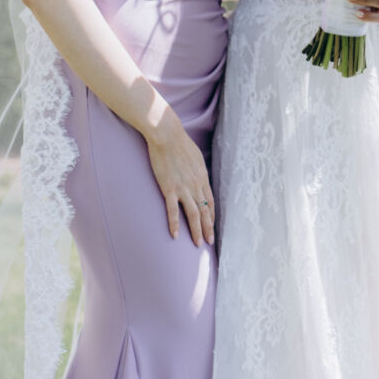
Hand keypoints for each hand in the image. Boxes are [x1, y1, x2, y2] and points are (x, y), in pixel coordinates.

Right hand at [144, 113, 215, 246]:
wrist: (167, 135)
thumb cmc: (180, 143)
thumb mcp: (196, 157)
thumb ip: (198, 170)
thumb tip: (198, 176)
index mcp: (202, 178)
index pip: (210, 202)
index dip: (212, 216)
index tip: (212, 226)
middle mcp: (196, 185)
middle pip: (205, 211)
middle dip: (208, 228)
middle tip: (209, 242)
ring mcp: (183, 188)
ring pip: (194, 214)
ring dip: (196, 231)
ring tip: (197, 243)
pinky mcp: (169, 188)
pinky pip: (173, 210)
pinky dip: (175, 224)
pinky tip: (175, 235)